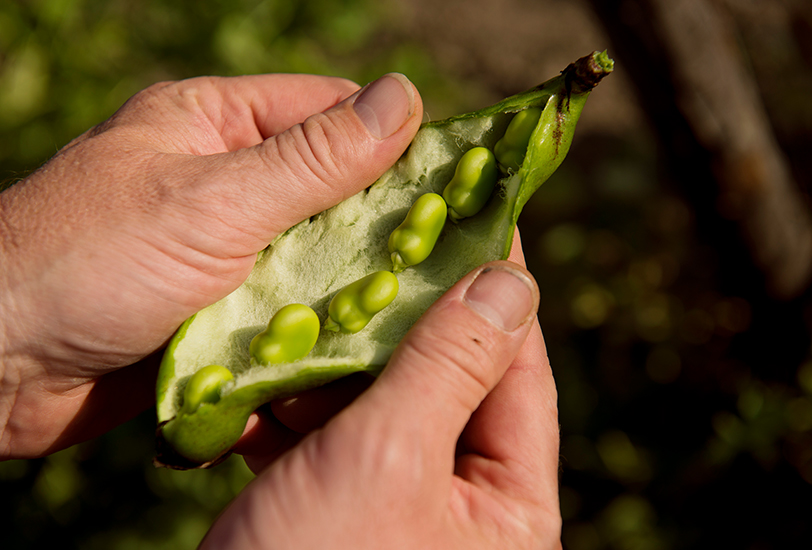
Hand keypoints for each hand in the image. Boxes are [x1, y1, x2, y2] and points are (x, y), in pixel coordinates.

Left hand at [0, 73, 421, 457]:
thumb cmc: (85, 261)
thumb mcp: (210, 200)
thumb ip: (311, 159)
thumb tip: (403, 100)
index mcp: (214, 123)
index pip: (330, 111)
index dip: (394, 140)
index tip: (457, 180)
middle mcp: (221, 179)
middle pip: (330, 189)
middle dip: (379, 224)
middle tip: (444, 259)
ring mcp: (220, 247)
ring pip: (312, 255)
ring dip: (349, 283)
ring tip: (409, 308)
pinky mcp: (215, 307)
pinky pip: (284, 307)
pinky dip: (315, 325)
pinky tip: (353, 345)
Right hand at [204, 255, 561, 548]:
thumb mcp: (390, 461)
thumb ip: (448, 367)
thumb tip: (509, 283)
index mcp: (506, 503)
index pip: (518, 368)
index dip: (501, 285)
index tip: (484, 211)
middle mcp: (462, 502)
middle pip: (451, 377)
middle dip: (413, 311)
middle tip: (392, 233)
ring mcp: (395, 503)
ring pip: (383, 399)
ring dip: (348, 350)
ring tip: (325, 286)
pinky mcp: (337, 507)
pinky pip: (332, 434)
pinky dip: (302, 399)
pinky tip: (273, 364)